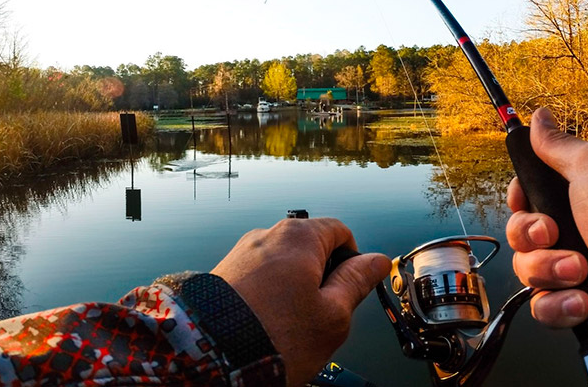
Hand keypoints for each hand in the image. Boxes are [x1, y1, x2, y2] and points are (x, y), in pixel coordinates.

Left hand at [211, 217, 390, 386]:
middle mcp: (267, 235)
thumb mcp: (333, 314)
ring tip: (290, 325)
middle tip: (322, 314)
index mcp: (299, 236)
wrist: (210, 357)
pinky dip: (269, 295)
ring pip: (284, 264)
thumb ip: (357, 282)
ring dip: (294, 288)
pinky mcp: (223, 272)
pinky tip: (266, 323)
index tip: (353, 287)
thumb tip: (377, 261)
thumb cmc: (277, 337)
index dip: (353, 258)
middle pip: (310, 246)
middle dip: (322, 276)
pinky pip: (258, 276)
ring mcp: (241, 253)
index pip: (340, 231)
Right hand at [506, 108, 587, 339]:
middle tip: (553, 233)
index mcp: (576, 199)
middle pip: (519, 233)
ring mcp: (573, 271)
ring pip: (526, 270)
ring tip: (580, 270)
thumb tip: (539, 115)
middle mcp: (573, 233)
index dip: (518, 200)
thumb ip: (558, 145)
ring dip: (547, 269)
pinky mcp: (575, 305)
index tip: (524, 200)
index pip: (525, 198)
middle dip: (530, 235)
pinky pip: (541, 306)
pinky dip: (558, 304)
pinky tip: (581, 299)